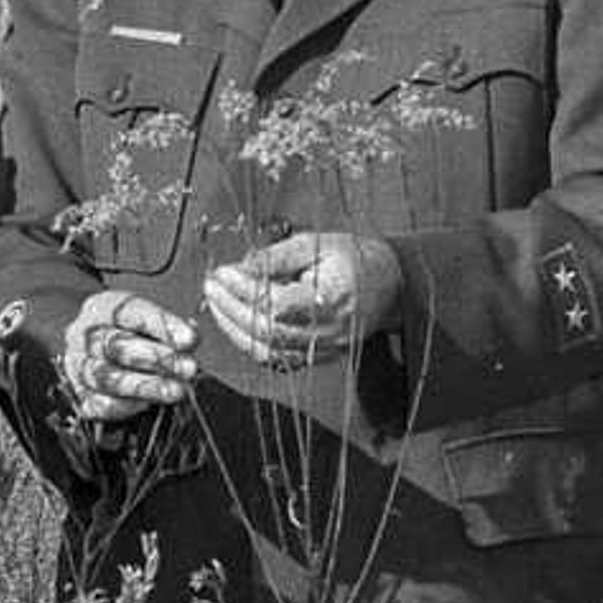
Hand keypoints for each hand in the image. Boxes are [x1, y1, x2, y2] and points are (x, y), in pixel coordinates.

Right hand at [54, 288, 198, 421]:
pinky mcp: (80, 396)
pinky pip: (100, 404)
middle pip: (116, 345)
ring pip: (108, 377)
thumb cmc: (130, 336)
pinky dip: (127, 406)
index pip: (131, 312)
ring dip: (146, 386)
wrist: (96, 356)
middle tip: (188, 368)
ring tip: (176, 391)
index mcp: (103, 308)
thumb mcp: (147, 321)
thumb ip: (167, 329)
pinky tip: (149, 404)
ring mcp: (78, 367)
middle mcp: (84, 335)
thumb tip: (188, 341)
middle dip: (157, 358)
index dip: (162, 326)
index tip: (190, 339)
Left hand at [202, 230, 401, 371]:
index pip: (277, 303)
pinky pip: (276, 359)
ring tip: (217, 302)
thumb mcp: (319, 243)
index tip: (222, 273)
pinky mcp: (317, 357)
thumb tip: (242, 266)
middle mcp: (328, 330)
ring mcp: (323, 349)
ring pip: (267, 350)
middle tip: (211, 287)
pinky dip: (250, 342)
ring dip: (234, 328)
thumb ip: (278, 256)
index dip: (244, 290)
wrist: (390, 284)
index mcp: (333, 298)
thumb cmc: (356, 259)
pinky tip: (235, 322)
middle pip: (267, 331)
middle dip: (230, 309)